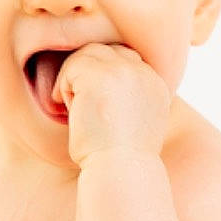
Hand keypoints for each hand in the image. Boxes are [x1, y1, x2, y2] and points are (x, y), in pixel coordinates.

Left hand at [52, 42, 171, 167]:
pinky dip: (64, 87)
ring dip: (75, 79)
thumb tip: (103, 91)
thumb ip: (130, 99)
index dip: (104, 74)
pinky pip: (72, 67)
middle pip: (106, 50)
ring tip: (74, 108)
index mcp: (156, 83)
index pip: (126, 58)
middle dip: (87, 73)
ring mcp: (122, 71)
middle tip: (79, 103)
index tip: (94, 100)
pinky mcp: (99, 76)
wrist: (121, 170)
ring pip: (87, 55)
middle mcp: (143, 72)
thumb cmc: (122, 158)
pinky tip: (68, 110)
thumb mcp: (138, 124)